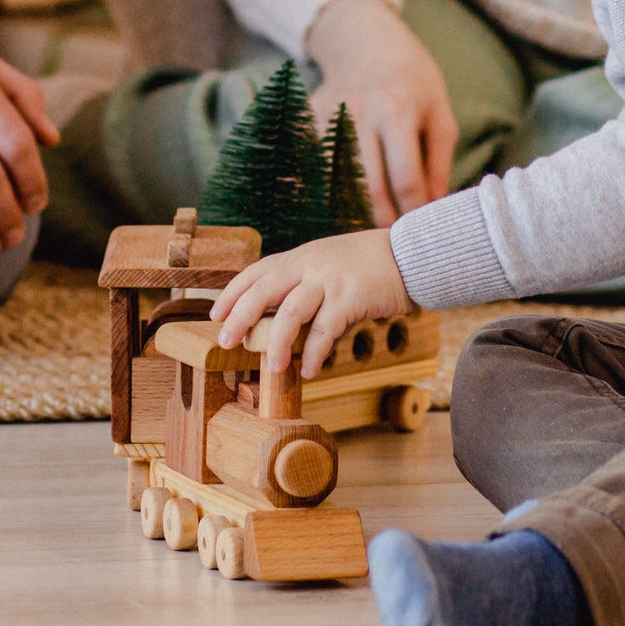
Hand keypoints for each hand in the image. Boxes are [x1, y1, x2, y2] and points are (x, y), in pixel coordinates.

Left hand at [211, 228, 416, 379]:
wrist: (408, 255)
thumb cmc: (368, 264)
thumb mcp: (328, 262)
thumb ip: (304, 282)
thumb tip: (277, 316)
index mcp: (302, 256)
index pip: (257, 271)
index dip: (233, 292)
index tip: (216, 314)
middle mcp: (310, 264)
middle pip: (264, 289)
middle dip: (240, 316)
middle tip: (225, 341)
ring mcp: (330, 280)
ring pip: (291, 312)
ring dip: (278, 343)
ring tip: (272, 368)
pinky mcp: (351, 297)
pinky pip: (325, 330)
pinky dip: (314, 354)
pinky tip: (308, 370)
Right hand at [305, 0, 458, 224]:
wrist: (366, 40)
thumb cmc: (414, 82)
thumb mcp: (440, 115)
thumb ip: (438, 166)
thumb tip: (433, 212)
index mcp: (399, 111)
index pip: (405, 181)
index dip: (413, 215)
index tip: (419, 234)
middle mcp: (360, 114)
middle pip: (367, 189)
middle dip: (382, 222)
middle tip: (393, 242)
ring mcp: (329, 116)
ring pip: (337, 183)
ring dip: (353, 212)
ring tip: (368, 231)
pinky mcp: (309, 119)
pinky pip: (316, 167)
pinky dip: (327, 190)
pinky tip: (341, 204)